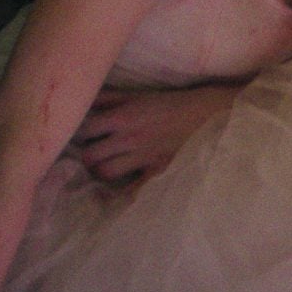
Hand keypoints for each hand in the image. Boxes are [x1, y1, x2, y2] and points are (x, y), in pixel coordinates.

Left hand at [72, 84, 241, 185]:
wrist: (212, 114)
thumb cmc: (176, 103)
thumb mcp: (141, 95)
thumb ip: (111, 98)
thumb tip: (85, 99)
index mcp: (124, 116)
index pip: (85, 128)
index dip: (80, 133)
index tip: (84, 135)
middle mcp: (129, 138)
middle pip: (90, 155)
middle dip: (88, 156)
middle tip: (94, 154)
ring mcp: (143, 157)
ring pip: (106, 173)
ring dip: (103, 171)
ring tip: (108, 167)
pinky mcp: (159, 171)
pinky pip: (134, 190)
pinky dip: (123, 195)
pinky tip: (118, 195)